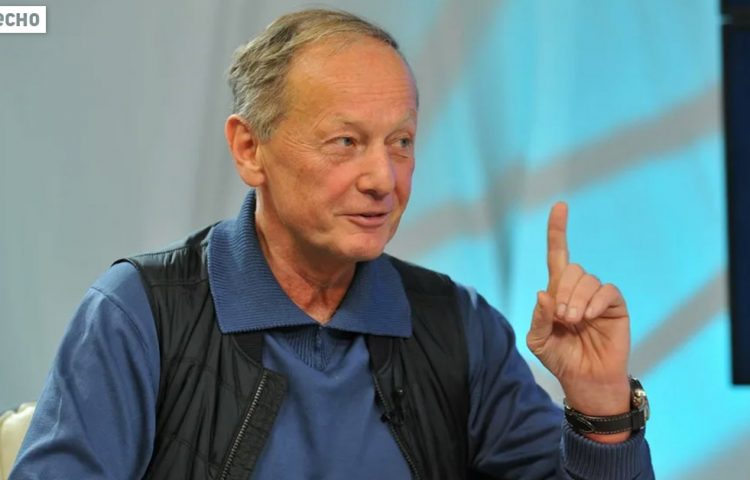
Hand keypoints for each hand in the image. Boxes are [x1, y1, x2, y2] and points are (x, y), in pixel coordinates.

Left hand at [526, 202, 631, 437]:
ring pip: (587, 279)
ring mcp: (598, 296)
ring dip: (576, 300)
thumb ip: (538, 318)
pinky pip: (607, 291)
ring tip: (573, 322)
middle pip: (570, 269)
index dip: (558, 231)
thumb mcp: (538, 340)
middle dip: (563, 291)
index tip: (560, 207)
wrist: (584, 379)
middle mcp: (578, 289)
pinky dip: (595, 302)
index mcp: (557, 292)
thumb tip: (543, 293)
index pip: (558, 254)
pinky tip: (589, 318)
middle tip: (562, 317)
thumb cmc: (560, 358)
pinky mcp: (615, 306)